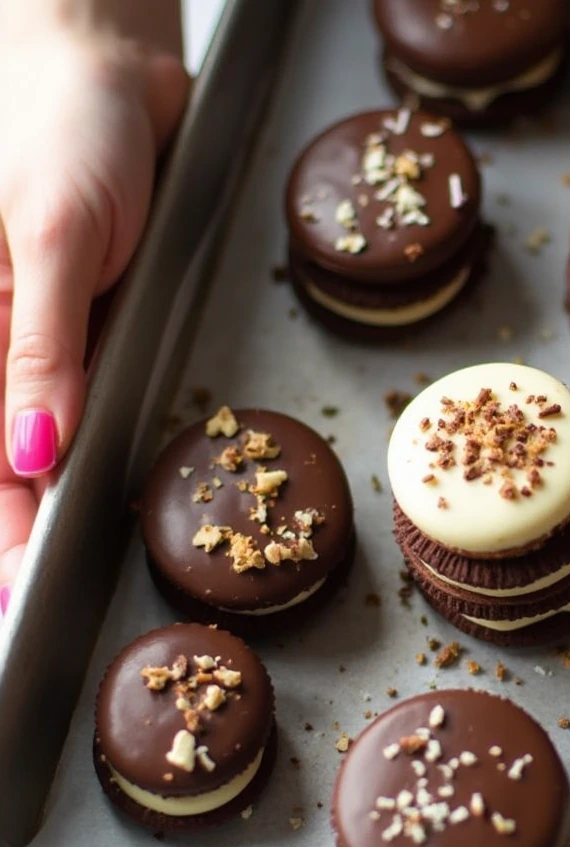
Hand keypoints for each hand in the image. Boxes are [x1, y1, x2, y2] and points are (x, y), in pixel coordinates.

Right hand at [0, 25, 187, 602]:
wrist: (104, 70)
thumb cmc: (67, 128)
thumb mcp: (56, 237)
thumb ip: (40, 346)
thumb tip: (27, 448)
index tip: (10, 583)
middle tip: (12, 598)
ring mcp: (19, 322)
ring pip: (8, 426)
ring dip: (13, 492)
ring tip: (20, 563)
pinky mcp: (57, 310)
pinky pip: (43, 384)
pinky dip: (39, 437)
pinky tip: (39, 472)